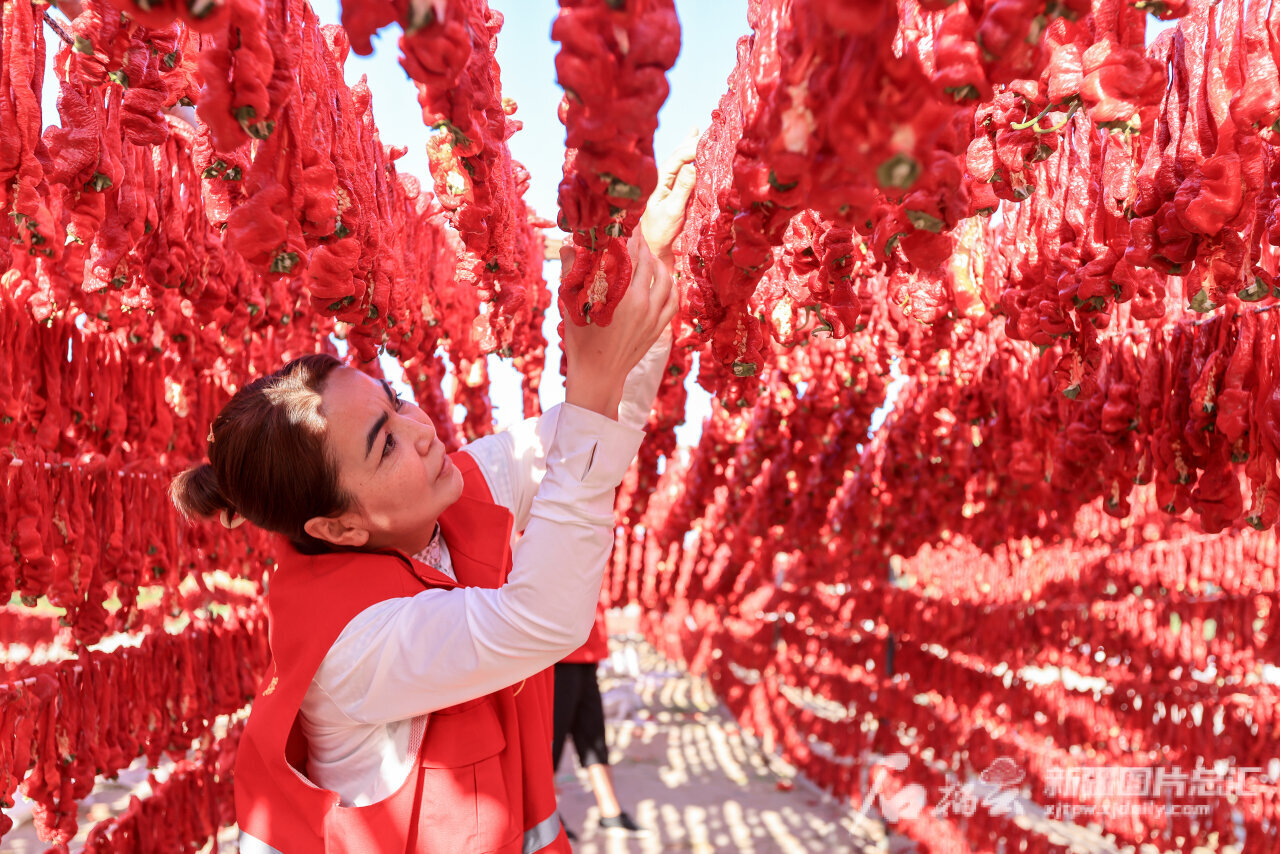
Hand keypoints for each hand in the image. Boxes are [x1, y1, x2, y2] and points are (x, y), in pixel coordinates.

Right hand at [561, 235, 677, 418]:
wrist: (599, 375)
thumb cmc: (581, 341)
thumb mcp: (572, 306)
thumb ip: (572, 273)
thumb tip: (570, 247)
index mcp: (622, 294)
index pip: (631, 254)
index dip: (630, 236)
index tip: (627, 224)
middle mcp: (643, 302)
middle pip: (650, 263)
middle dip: (643, 246)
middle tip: (636, 236)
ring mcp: (654, 316)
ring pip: (666, 280)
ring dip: (659, 264)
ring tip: (649, 256)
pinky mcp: (659, 328)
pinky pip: (673, 300)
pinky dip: (670, 286)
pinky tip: (663, 281)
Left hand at [639, 129, 699, 264]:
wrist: (655, 248)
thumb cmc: (661, 231)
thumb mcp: (673, 211)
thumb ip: (682, 189)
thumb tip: (692, 166)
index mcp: (662, 181)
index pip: (678, 158)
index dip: (692, 148)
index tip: (707, 143)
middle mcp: (667, 179)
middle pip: (681, 154)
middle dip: (694, 141)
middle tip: (712, 130)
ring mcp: (674, 184)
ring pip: (684, 158)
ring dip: (693, 144)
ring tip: (703, 130)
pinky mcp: (681, 191)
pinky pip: (688, 168)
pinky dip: (693, 153)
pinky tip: (694, 138)